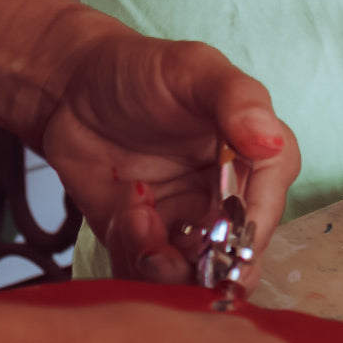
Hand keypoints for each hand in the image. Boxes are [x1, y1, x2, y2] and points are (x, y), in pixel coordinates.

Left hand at [37, 13, 300, 289]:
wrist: (72, 85)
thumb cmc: (142, 68)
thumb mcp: (193, 68)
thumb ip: (236, 97)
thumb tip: (270, 140)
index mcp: (248, 154)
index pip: (269, 198)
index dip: (257, 223)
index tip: (232, 235)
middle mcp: (221, 196)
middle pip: (237, 252)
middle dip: (213, 264)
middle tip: (181, 255)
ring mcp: (181, 223)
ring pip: (192, 273)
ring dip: (168, 265)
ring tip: (138, 224)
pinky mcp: (140, 241)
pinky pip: (145, 274)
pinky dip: (134, 258)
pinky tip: (122, 216)